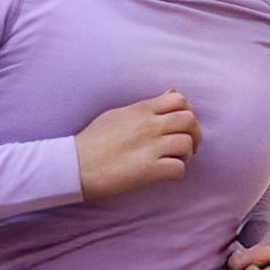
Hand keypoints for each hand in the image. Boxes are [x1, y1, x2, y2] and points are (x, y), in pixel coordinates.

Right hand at [75, 90, 202, 198]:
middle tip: (191, 145)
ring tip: (177, 159)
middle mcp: (149, 125)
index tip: (184, 124)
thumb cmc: (92, 140)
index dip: (188, 111)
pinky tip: (168, 173)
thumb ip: (143, 107)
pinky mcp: (147, 170)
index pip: (180, 99)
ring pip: (187, 144)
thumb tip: (167, 96)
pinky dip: (178, 171)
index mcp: (141, 109)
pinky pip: (178, 169)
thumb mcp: (117, 114)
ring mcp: (149, 147)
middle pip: (189, 120)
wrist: (74, 165)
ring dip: (187, 154)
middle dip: (195, 133)